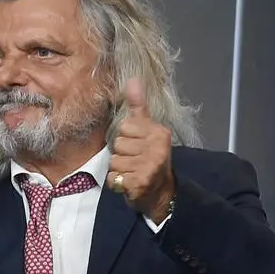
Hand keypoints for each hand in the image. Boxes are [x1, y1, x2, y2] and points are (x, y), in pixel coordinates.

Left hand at [107, 78, 175, 223]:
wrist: (161, 194)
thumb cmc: (151, 159)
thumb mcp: (148, 131)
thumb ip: (139, 107)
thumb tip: (133, 80)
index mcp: (159, 133)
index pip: (125, 127)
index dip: (127, 138)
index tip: (138, 146)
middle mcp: (157, 149)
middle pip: (118, 144)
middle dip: (122, 155)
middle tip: (135, 162)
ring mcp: (149, 167)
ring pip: (114, 161)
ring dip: (119, 169)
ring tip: (132, 172)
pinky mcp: (139, 183)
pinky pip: (113, 178)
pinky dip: (117, 183)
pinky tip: (129, 183)